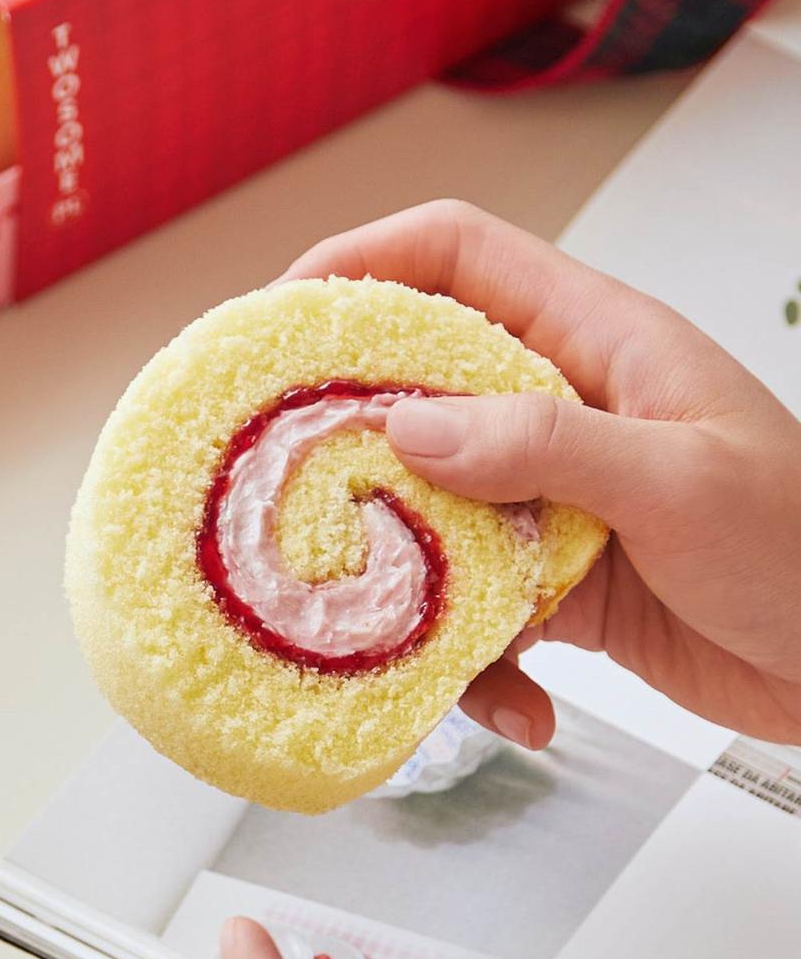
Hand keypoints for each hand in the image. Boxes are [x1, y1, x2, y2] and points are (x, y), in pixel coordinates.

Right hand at [281, 199, 800, 747]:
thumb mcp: (682, 482)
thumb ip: (545, 445)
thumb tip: (409, 426)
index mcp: (596, 341)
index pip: (456, 256)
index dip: (361, 262)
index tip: (280, 316)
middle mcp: (561, 407)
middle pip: (413, 384)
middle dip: (344, 434)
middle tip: (277, 481)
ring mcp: (554, 495)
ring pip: (427, 507)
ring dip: (403, 573)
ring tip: (396, 627)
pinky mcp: (557, 578)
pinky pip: (472, 603)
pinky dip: (476, 660)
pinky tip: (519, 702)